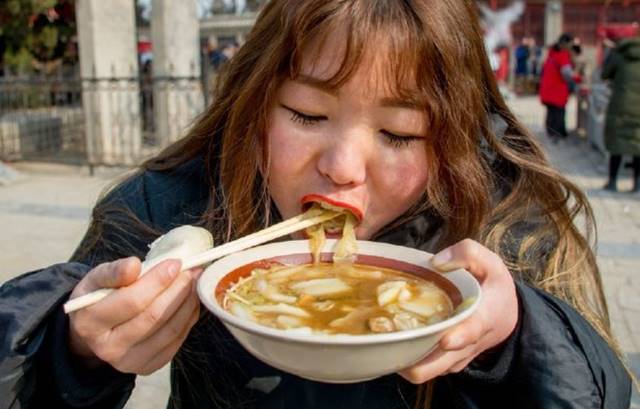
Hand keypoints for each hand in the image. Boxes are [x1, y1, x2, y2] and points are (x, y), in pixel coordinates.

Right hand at [67, 257, 201, 374]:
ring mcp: (129, 362)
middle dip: (178, 290)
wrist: (95, 330)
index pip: (132, 301)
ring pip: (170, 330)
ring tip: (194, 283)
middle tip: (192, 271)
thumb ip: (113, 272)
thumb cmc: (98, 298)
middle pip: (154, 316)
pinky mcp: (148, 367)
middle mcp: (108, 348)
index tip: (175, 263)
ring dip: (188, 303)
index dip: (158, 281)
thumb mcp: (96, 280)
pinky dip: (188, 318)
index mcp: (90, 323)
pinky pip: (176, 341)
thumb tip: (134, 265)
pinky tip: (191, 301)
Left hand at [398, 239, 517, 383]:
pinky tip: (393, 339)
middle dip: (414, 359)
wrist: (506, 317)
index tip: (446, 340)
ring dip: (405, 359)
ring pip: (426, 370)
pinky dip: (408, 358)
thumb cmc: (494, 287)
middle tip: (388, 340)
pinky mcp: (445, 363)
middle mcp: (468, 344)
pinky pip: (424, 367)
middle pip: (439, 364)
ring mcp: (455, 357)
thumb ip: (468, 254)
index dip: (460, 336)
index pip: (473, 330)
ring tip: (384, 339)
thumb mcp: (490, 262)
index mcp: (484, 317)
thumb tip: (437, 262)